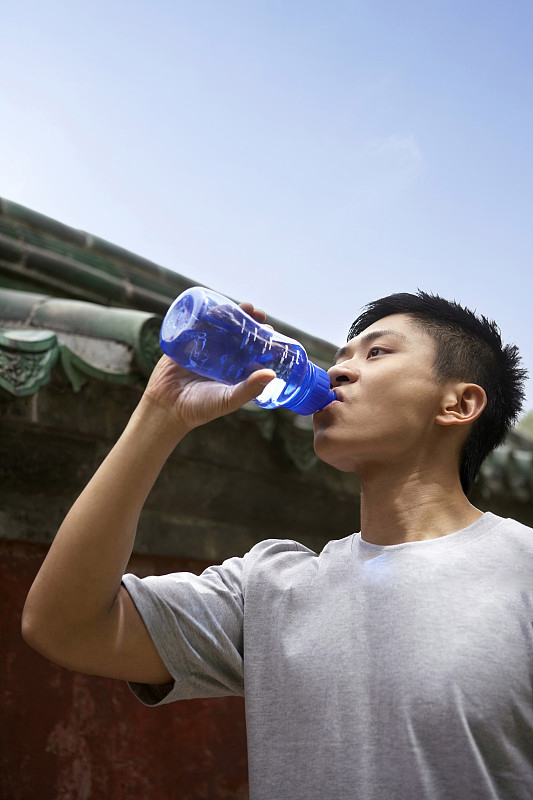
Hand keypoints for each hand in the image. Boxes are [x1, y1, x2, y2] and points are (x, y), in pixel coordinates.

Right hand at [139, 303, 275, 432]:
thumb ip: (249, 388)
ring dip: (231, 314)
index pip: (253, 350)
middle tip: (257, 314)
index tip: (271, 330)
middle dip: (249, 321)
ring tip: (242, 307)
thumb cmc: (200, 408)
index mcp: (235, 369)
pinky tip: (216, 306)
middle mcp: (222, 356)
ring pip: (220, 326)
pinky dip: (206, 314)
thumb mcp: (229, 399)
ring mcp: (204, 347)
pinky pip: (197, 324)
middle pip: (239, 333)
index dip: (263, 339)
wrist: (167, 408)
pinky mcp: (186, 342)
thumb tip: (272, 374)